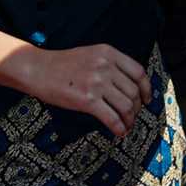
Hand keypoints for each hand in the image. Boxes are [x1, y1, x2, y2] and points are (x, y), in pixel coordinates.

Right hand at [32, 44, 150, 136]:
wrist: (38, 69)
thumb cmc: (62, 65)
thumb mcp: (91, 54)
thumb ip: (110, 65)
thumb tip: (130, 87)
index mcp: (108, 52)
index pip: (138, 71)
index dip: (146, 88)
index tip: (147, 99)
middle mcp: (105, 65)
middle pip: (133, 92)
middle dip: (137, 108)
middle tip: (133, 116)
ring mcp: (96, 82)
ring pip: (126, 106)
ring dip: (130, 120)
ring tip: (126, 125)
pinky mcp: (87, 100)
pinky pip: (112, 118)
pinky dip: (119, 128)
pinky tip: (118, 132)